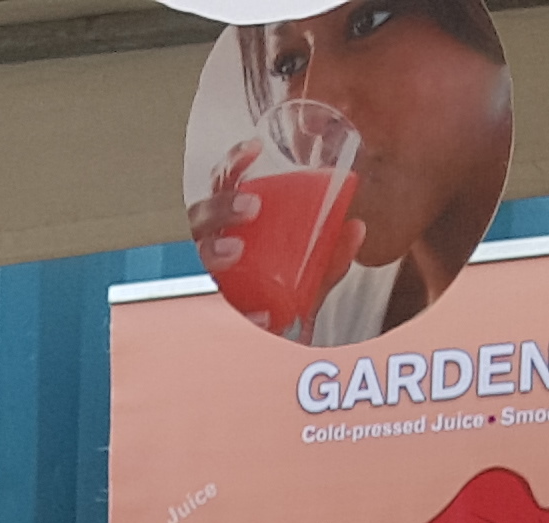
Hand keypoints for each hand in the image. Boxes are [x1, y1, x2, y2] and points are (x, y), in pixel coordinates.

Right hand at [190, 148, 364, 332]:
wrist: (277, 348)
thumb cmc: (281, 300)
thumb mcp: (308, 275)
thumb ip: (329, 256)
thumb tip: (356, 227)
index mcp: (229, 228)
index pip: (221, 187)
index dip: (232, 164)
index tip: (255, 149)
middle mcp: (208, 251)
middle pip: (198, 218)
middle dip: (219, 207)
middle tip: (252, 207)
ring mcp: (203, 282)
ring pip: (191, 259)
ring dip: (213, 250)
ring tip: (235, 251)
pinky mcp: (212, 318)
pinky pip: (217, 315)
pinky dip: (244, 316)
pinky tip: (262, 317)